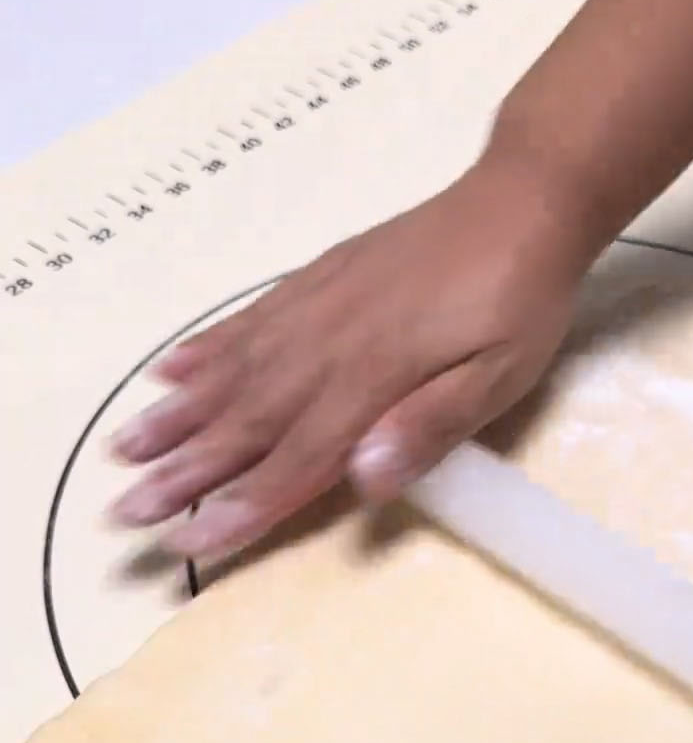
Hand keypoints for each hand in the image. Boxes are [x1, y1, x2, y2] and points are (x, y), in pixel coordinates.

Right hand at [107, 161, 586, 559]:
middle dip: (185, 470)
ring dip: (176, 414)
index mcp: (376, 376)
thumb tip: (363, 480)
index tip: (188, 542)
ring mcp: (316, 305)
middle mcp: (329, 343)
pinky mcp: (318, 277)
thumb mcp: (502, 374)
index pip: (297, 457)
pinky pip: (248, 319)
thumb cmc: (521, 300)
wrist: (520, 199)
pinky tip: (170, 369)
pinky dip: (205, 348)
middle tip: (122, 512)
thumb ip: (431, 425)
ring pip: (233, 370)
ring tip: (123, 449)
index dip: (242, 505)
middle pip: (247, 419)